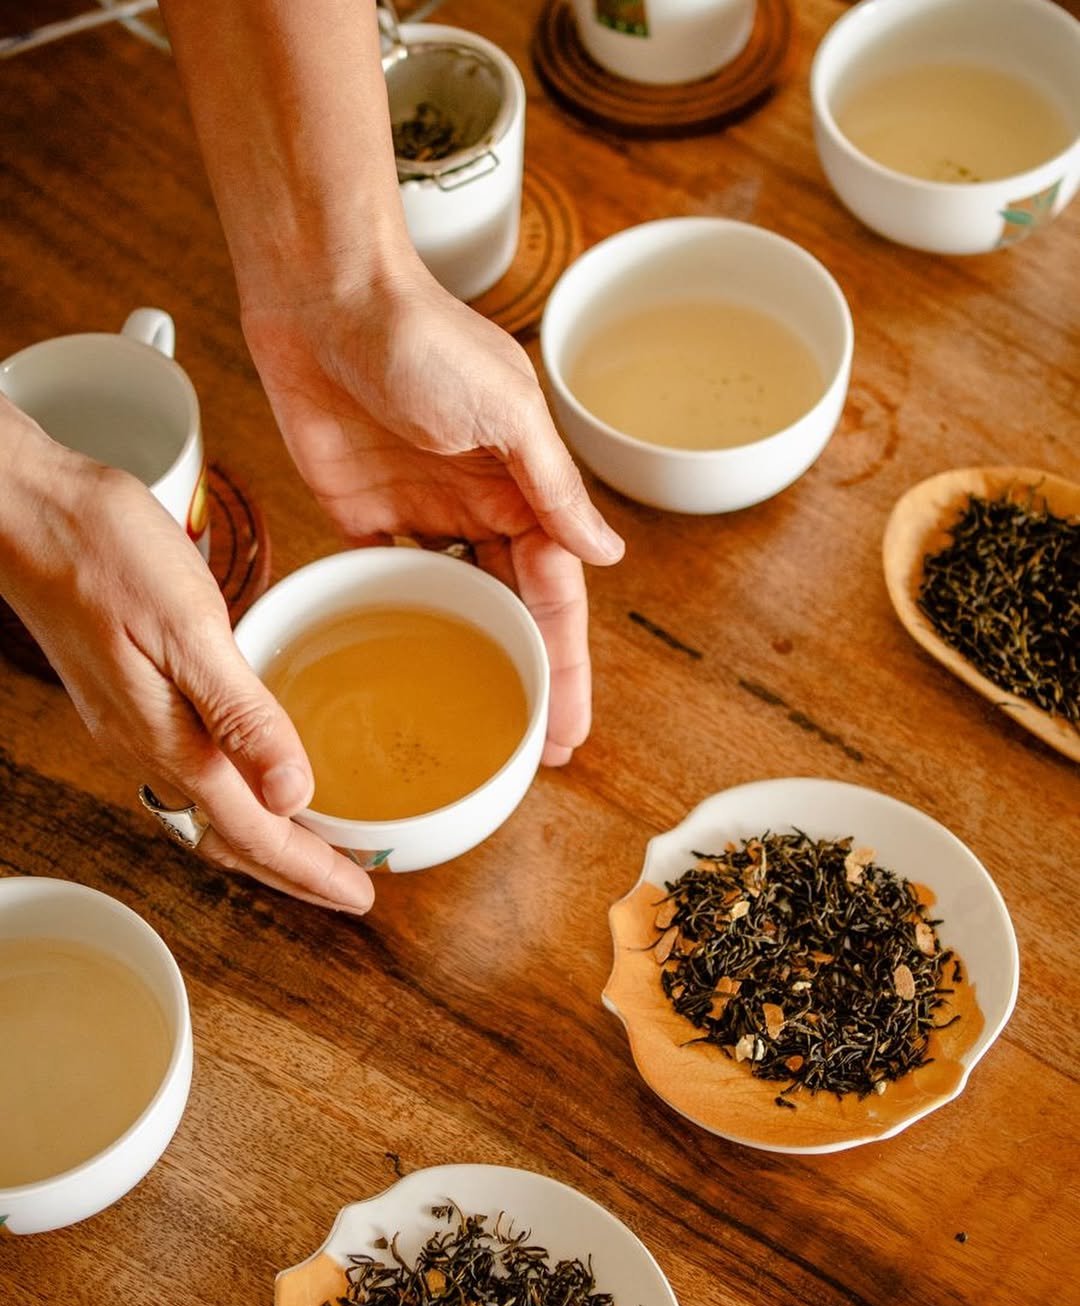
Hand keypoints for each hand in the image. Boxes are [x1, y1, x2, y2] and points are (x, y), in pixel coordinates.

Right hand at [0, 410, 371, 914]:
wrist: (25, 513)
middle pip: (231, 838)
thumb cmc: (105, 554)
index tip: (361, 898)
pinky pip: (190, 777)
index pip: (255, 833)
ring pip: (208, 813)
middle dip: (293, 871)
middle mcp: (148, 749)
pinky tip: (252, 783)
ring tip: (313, 853)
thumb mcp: (189, 631)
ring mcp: (132, 728)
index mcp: (172, 740)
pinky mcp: (128, 701)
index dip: (312, 871)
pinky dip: (234, 800)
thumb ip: (240, 716)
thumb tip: (293, 794)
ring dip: (264, 842)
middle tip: (347, 890)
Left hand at [242, 262, 624, 765]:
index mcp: (523, 487)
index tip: (569, 724)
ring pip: (458, 602)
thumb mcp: (507, 413)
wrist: (324, 297)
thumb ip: (553, 490)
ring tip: (480, 722)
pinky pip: (391, 577)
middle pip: (512, 611)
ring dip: (471, 657)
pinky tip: (410, 664)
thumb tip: (606, 555)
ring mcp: (423, 513)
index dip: (564, 663)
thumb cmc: (422, 337)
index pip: (555, 595)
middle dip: (526, 677)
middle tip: (534, 748)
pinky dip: (404, 618)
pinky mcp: (365, 511)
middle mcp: (480, 507)